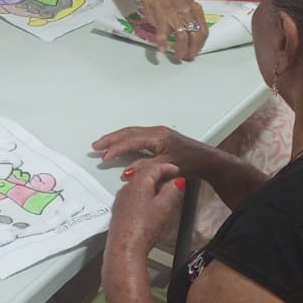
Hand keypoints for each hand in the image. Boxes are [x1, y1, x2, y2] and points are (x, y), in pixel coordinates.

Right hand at [92, 124, 210, 176]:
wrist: (207, 160)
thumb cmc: (190, 163)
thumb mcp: (167, 167)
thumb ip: (146, 168)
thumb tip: (126, 171)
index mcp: (158, 137)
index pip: (132, 141)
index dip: (117, 149)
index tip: (104, 157)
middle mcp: (156, 131)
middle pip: (129, 133)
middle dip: (111, 139)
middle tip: (96, 146)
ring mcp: (158, 133)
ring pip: (132, 133)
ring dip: (117, 138)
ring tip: (102, 144)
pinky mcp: (160, 138)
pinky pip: (138, 136)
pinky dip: (126, 139)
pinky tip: (120, 144)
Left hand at [107, 157, 184, 257]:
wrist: (125, 248)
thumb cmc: (146, 226)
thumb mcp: (165, 206)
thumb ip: (172, 190)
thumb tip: (176, 181)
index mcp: (138, 182)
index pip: (154, 167)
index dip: (167, 167)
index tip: (177, 170)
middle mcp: (126, 187)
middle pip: (144, 174)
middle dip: (158, 174)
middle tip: (172, 178)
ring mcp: (121, 199)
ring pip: (137, 185)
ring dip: (150, 184)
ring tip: (163, 190)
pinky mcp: (119, 210)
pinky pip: (133, 195)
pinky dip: (143, 194)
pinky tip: (149, 203)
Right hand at [135, 0, 208, 60]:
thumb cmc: (169, 0)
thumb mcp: (186, 7)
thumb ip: (192, 20)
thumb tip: (194, 38)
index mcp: (195, 10)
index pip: (204, 31)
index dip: (201, 44)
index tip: (197, 51)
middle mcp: (187, 12)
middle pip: (195, 36)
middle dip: (193, 50)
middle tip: (188, 57)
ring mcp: (174, 16)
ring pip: (182, 37)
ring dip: (181, 50)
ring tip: (178, 56)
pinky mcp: (161, 18)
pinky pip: (163, 35)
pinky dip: (163, 44)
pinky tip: (162, 49)